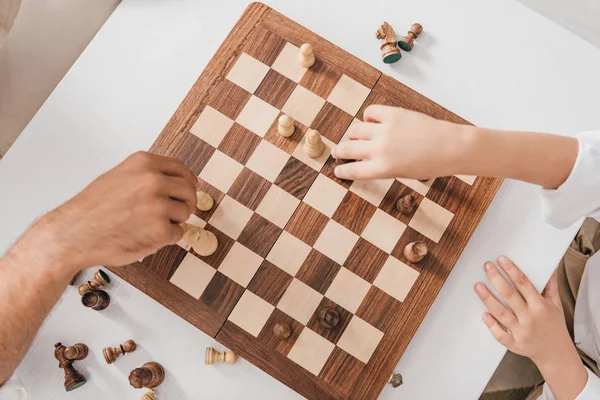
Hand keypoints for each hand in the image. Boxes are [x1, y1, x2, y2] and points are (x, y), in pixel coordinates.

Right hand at [29, 152, 198, 269]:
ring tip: (148, 224)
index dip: (188, 181)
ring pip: (185, 213)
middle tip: (174, 212)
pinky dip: (166, 238)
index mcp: (144, 164)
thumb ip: (148, 175)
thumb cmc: (93, 208)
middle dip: (185, 203)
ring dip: (173, 221)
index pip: (181, 169)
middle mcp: (154, 181)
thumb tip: (180, 180)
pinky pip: (178, 233)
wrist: (73, 234)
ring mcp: (159, 206)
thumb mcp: (120, 176)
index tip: (191, 187)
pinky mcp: (161, 231)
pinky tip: (145, 235)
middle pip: (189, 191)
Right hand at [332, 105, 471, 180]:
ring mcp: (385, 130)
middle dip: (340, 151)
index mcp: (382, 169)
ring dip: (353, 134)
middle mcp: (380, 150)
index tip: (338, 169)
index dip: (342, 170)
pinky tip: (371, 121)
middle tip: (337, 152)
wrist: (450, 147)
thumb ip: (382, 167)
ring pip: (356, 129)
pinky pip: (371, 112)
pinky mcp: (393, 114)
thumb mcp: (402, 173)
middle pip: (348, 149)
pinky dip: (368, 116)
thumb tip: (366, 159)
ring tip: (355, 136)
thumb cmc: (431, 165)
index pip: (352, 170)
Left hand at [475, 256, 587, 398]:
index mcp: (540, 306)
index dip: (511, 270)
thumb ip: (550, 285)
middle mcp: (530, 318)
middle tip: (486, 266)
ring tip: (478, 285)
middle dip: (496, 278)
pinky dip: (491, 325)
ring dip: (488, 298)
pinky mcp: (514, 343)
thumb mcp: (555, 304)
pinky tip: (483, 314)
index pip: (523, 283)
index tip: (501, 259)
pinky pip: (499, 334)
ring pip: (501, 313)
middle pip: (509, 295)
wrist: (556, 353)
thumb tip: (549, 266)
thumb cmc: (553, 324)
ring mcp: (521, 332)